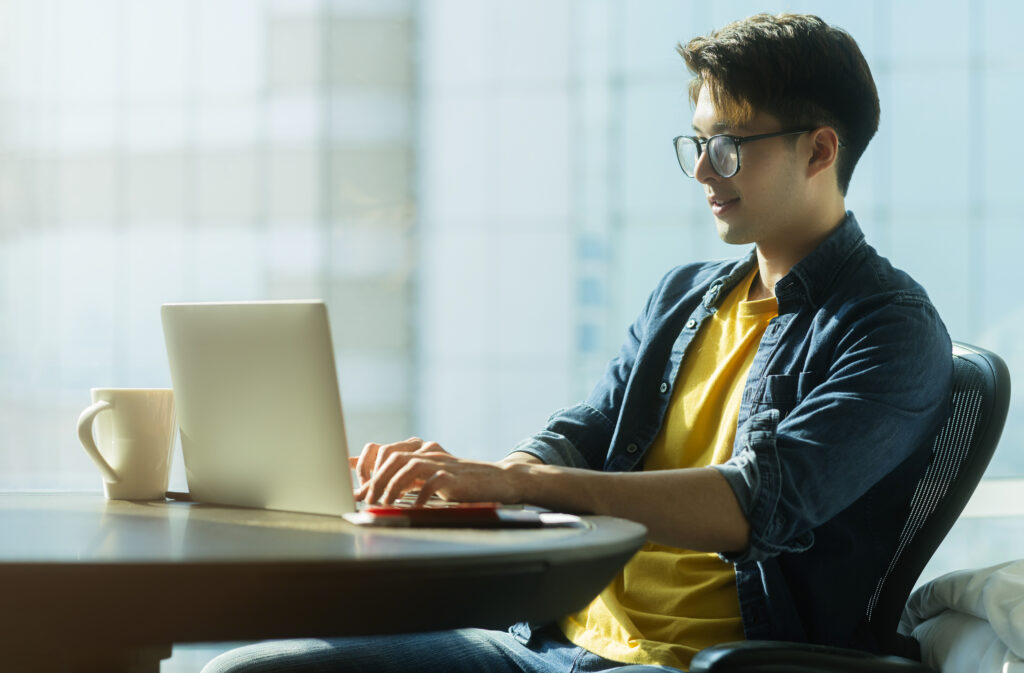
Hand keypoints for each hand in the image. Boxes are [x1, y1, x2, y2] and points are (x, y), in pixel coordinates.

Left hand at [350, 437, 521, 504]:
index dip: (368, 467)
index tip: (357, 489)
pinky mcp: (455, 476)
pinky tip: (412, 508)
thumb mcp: (428, 476)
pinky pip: (432, 481)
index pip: (386, 451)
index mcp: (420, 450)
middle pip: (394, 457)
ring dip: (392, 486)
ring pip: (409, 465)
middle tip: (367, 501)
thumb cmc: (459, 482)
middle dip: (376, 479)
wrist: (497, 479)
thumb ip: (402, 476)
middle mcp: (428, 452)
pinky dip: (419, 495)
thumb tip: (368, 482)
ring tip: (384, 505)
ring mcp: (442, 462)